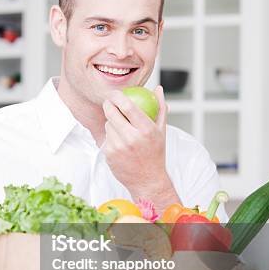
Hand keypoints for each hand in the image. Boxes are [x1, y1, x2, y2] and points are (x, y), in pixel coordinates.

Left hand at [102, 86, 179, 209]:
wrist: (148, 180)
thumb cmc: (156, 154)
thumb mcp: (162, 131)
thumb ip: (160, 108)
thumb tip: (158, 89)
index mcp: (145, 129)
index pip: (127, 106)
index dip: (117, 96)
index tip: (115, 93)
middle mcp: (131, 138)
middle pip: (111, 112)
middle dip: (108, 104)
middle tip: (110, 102)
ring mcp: (118, 147)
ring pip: (108, 125)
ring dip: (111, 123)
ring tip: (120, 127)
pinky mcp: (109, 155)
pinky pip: (106, 138)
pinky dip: (110, 137)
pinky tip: (118, 140)